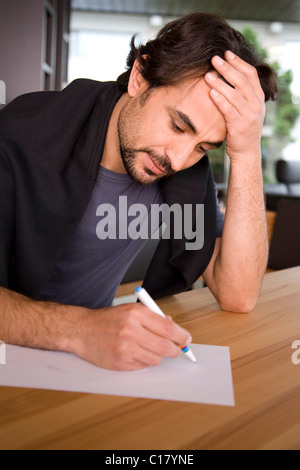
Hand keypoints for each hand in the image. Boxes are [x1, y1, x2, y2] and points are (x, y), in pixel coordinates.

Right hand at [72, 303, 191, 370]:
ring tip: (147, 347)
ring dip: (157, 355)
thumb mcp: (131, 310)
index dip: (181, 336)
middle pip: (166, 347)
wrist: (81, 330)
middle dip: (174, 350)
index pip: (168, 328)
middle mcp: (130, 330)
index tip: (186, 339)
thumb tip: (175, 329)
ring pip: (156, 359)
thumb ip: (153, 318)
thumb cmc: (108, 319)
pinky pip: (143, 366)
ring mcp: (124, 348)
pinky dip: (143, 361)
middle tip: (175, 349)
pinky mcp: (120, 363)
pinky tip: (133, 352)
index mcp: (136, 314)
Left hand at [205, 51, 265, 160]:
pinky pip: (228, 109)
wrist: (246, 152)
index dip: (239, 62)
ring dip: (220, 82)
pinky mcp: (239, 126)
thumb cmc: (242, 129)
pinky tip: (211, 92)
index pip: (251, 74)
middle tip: (214, 59)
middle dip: (228, 68)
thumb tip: (229, 76)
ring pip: (234, 94)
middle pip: (242, 81)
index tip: (227, 53)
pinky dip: (220, 100)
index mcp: (258, 98)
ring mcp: (249, 116)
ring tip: (208, 74)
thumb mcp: (247, 110)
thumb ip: (242, 95)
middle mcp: (256, 105)